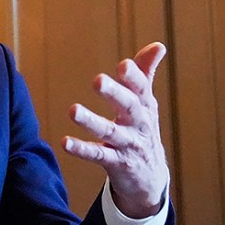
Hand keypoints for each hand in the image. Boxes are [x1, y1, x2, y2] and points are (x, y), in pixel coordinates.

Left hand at [61, 42, 168, 218]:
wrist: (151, 179)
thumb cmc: (143, 130)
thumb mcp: (146, 103)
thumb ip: (145, 74)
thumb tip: (159, 45)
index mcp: (144, 107)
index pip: (141, 89)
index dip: (134, 77)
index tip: (124, 65)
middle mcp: (138, 124)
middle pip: (128, 107)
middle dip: (114, 94)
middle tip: (97, 81)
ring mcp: (128, 145)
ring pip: (109, 132)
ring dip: (91, 121)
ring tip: (73, 111)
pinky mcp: (117, 164)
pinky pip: (98, 156)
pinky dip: (82, 149)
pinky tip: (65, 142)